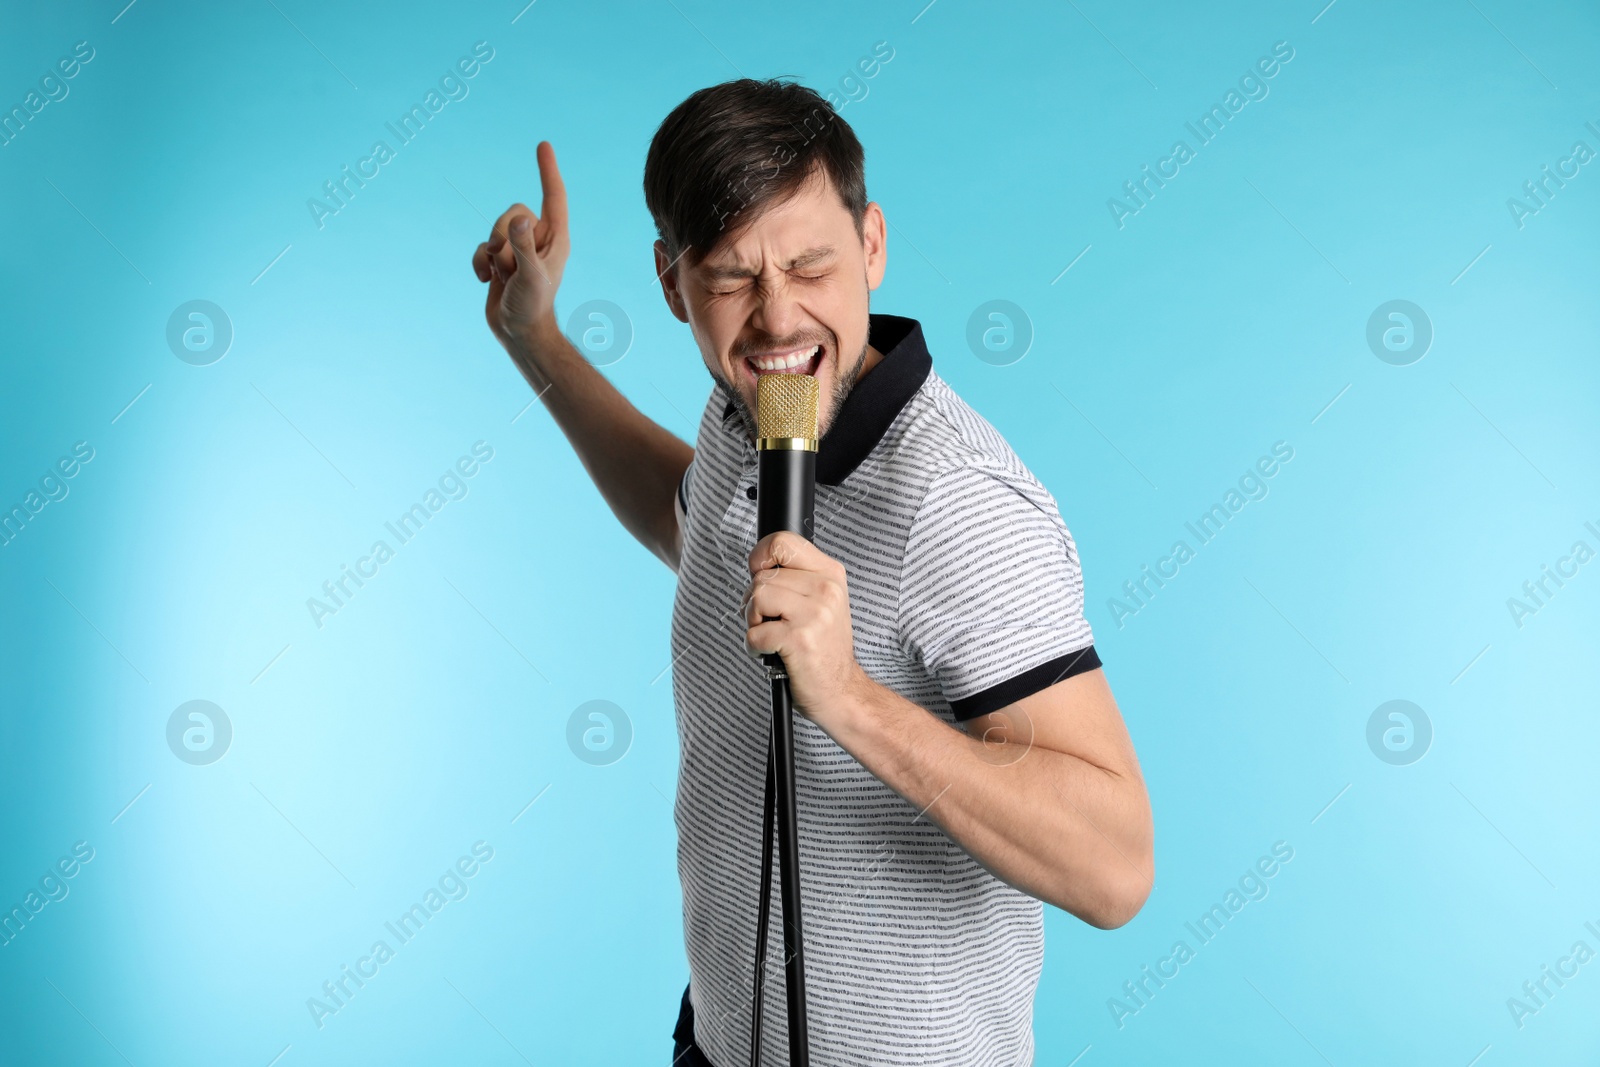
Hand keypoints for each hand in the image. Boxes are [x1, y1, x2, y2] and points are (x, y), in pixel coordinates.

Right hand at [472, 141, 569, 349]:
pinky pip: (482, 246)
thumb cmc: (532, 307)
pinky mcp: (500, 260)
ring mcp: (518, 249)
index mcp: (555, 239)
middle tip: (507, 264)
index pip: (554, 197)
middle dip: (503, 235)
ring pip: (496, 229)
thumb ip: (524, 246)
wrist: (518, 332)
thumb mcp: (531, 276)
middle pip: (513, 212)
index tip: (543, 145)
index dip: (548, 170)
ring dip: (493, 253)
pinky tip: (486, 280)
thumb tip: (520, 219)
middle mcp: (538, 239)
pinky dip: (480, 262)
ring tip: (502, 276)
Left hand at [744, 532, 866, 728]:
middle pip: (762, 576)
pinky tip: (774, 653)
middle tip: (772, 621)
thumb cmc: (823, 648)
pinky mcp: (799, 638)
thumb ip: (794, 578)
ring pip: (756, 599)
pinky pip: (754, 633)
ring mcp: (814, 614)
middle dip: (755, 602)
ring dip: (754, 623)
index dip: (760, 557)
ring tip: (774, 636)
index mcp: (830, 573)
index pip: (782, 541)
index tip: (760, 575)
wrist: (841, 690)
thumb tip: (757, 564)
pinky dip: (755, 647)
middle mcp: (825, 589)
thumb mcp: (820, 601)